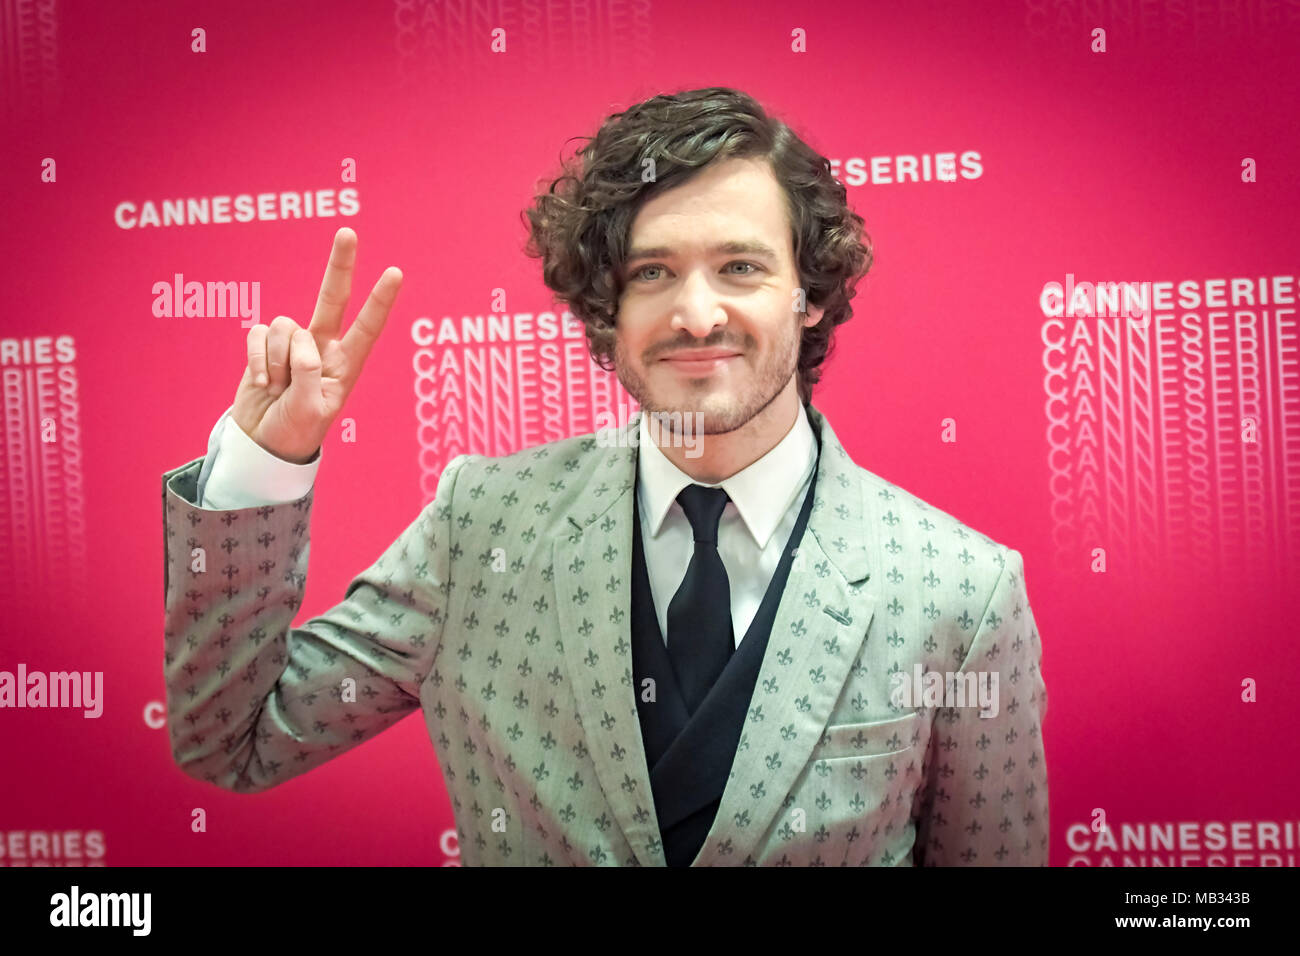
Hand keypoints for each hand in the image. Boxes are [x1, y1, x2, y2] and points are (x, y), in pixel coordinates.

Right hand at [230, 227, 401, 463]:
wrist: (262, 443)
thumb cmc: (295, 431)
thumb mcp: (309, 411)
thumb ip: (307, 374)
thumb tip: (301, 340)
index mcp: (345, 366)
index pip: (367, 328)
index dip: (380, 301)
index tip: (396, 273)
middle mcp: (322, 348)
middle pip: (332, 298)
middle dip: (339, 266)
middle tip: (348, 232)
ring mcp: (294, 344)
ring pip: (286, 327)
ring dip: (277, 360)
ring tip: (278, 388)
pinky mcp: (266, 345)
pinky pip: (260, 333)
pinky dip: (258, 358)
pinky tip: (262, 383)